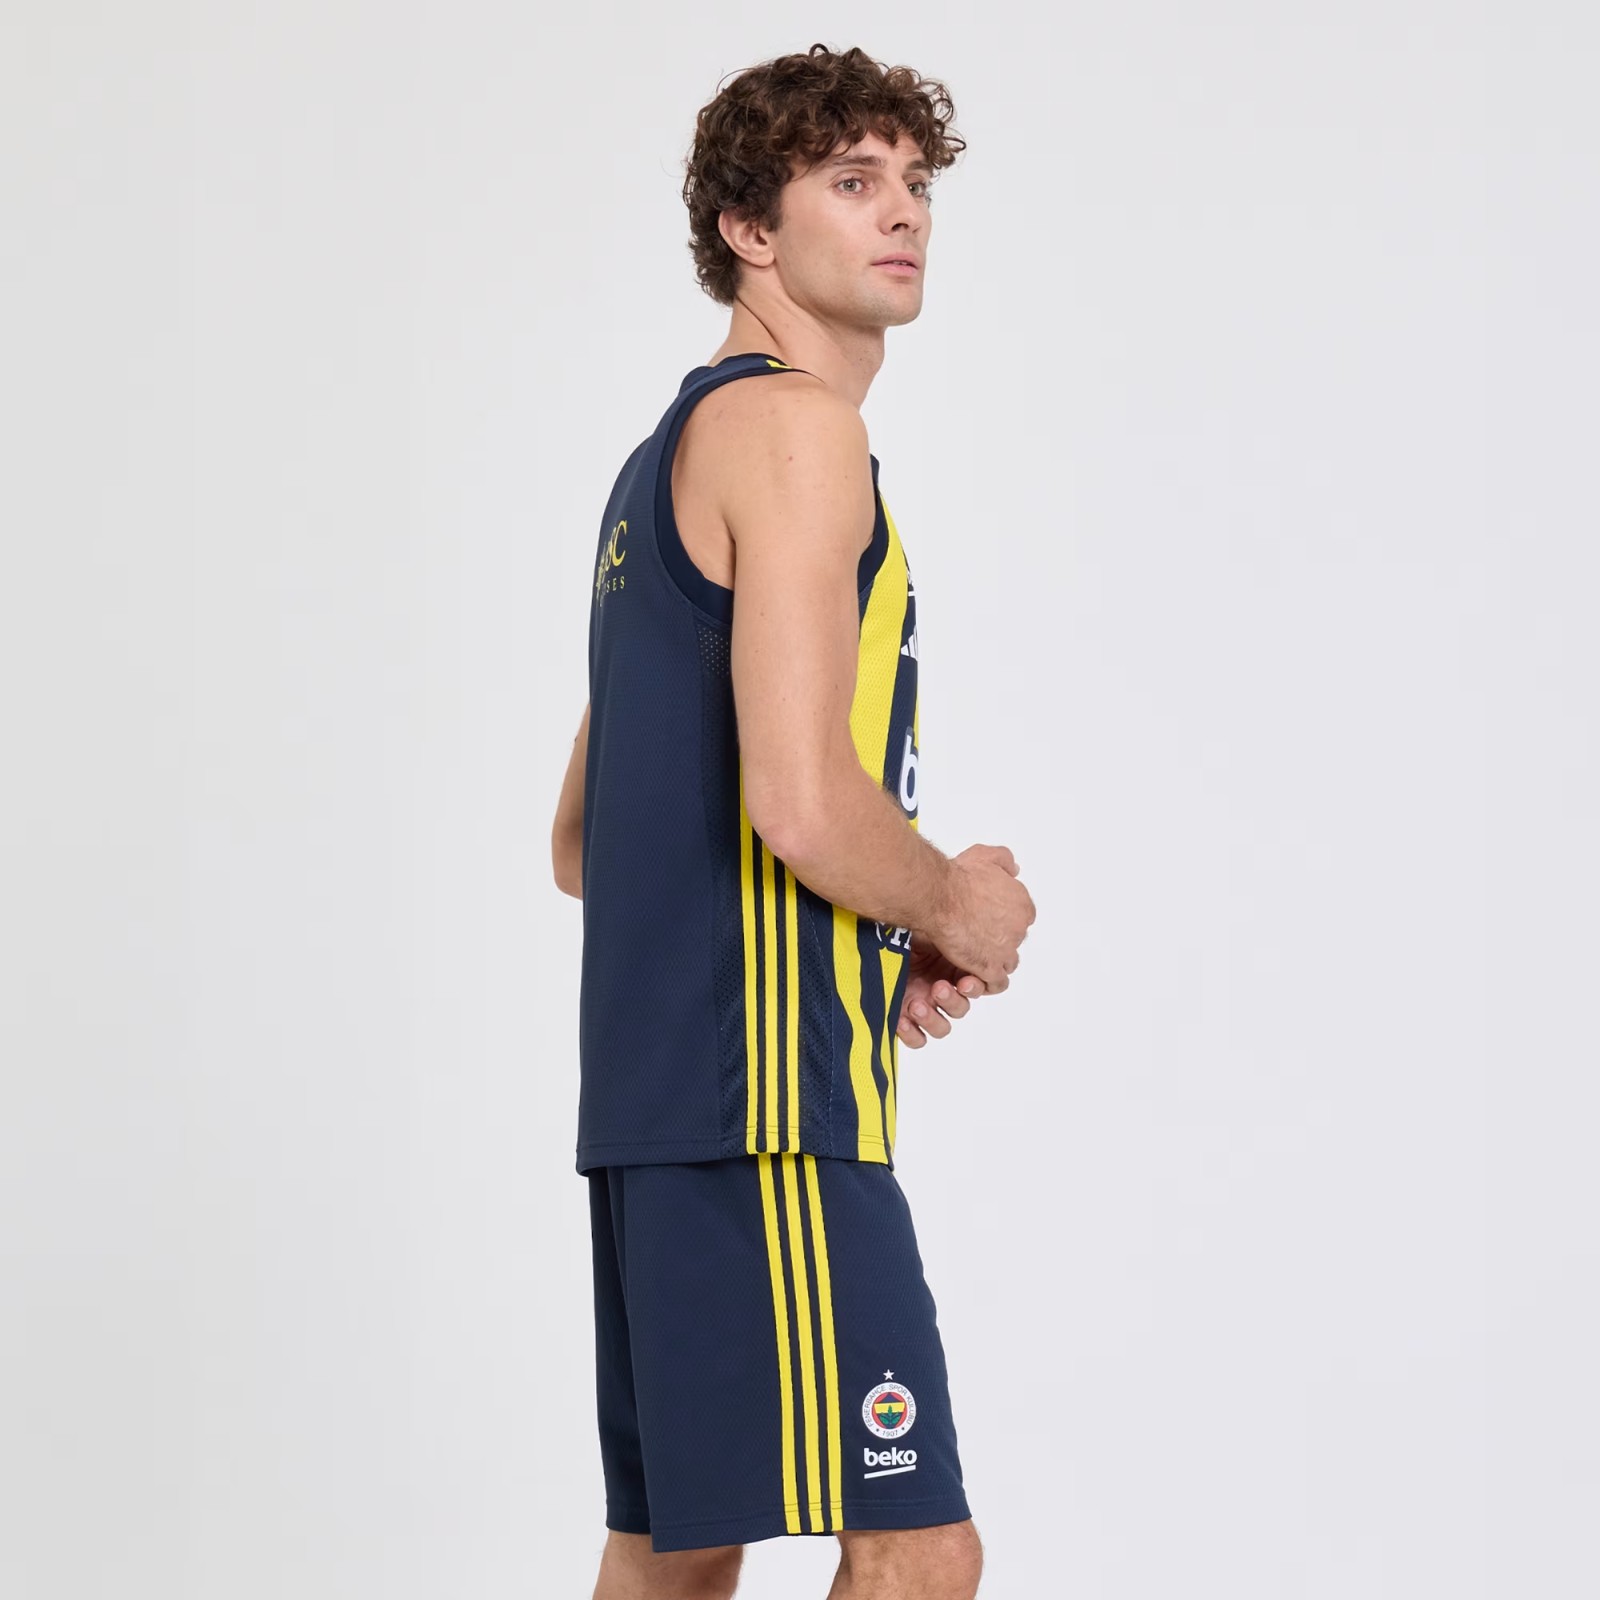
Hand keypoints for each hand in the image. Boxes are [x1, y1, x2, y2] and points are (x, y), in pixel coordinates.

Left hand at [896, 930, 986, 1049]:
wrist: (871, 942)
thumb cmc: (899, 933)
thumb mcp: (925, 930)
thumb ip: (946, 937)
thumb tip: (962, 934)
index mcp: (952, 971)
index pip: (976, 987)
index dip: (974, 988)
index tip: (964, 982)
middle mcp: (940, 992)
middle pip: (960, 1009)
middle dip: (951, 1000)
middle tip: (937, 988)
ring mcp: (924, 1008)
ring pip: (942, 1027)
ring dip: (933, 1019)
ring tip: (916, 1005)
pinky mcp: (905, 1020)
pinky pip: (917, 1038)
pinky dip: (913, 1034)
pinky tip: (902, 1021)